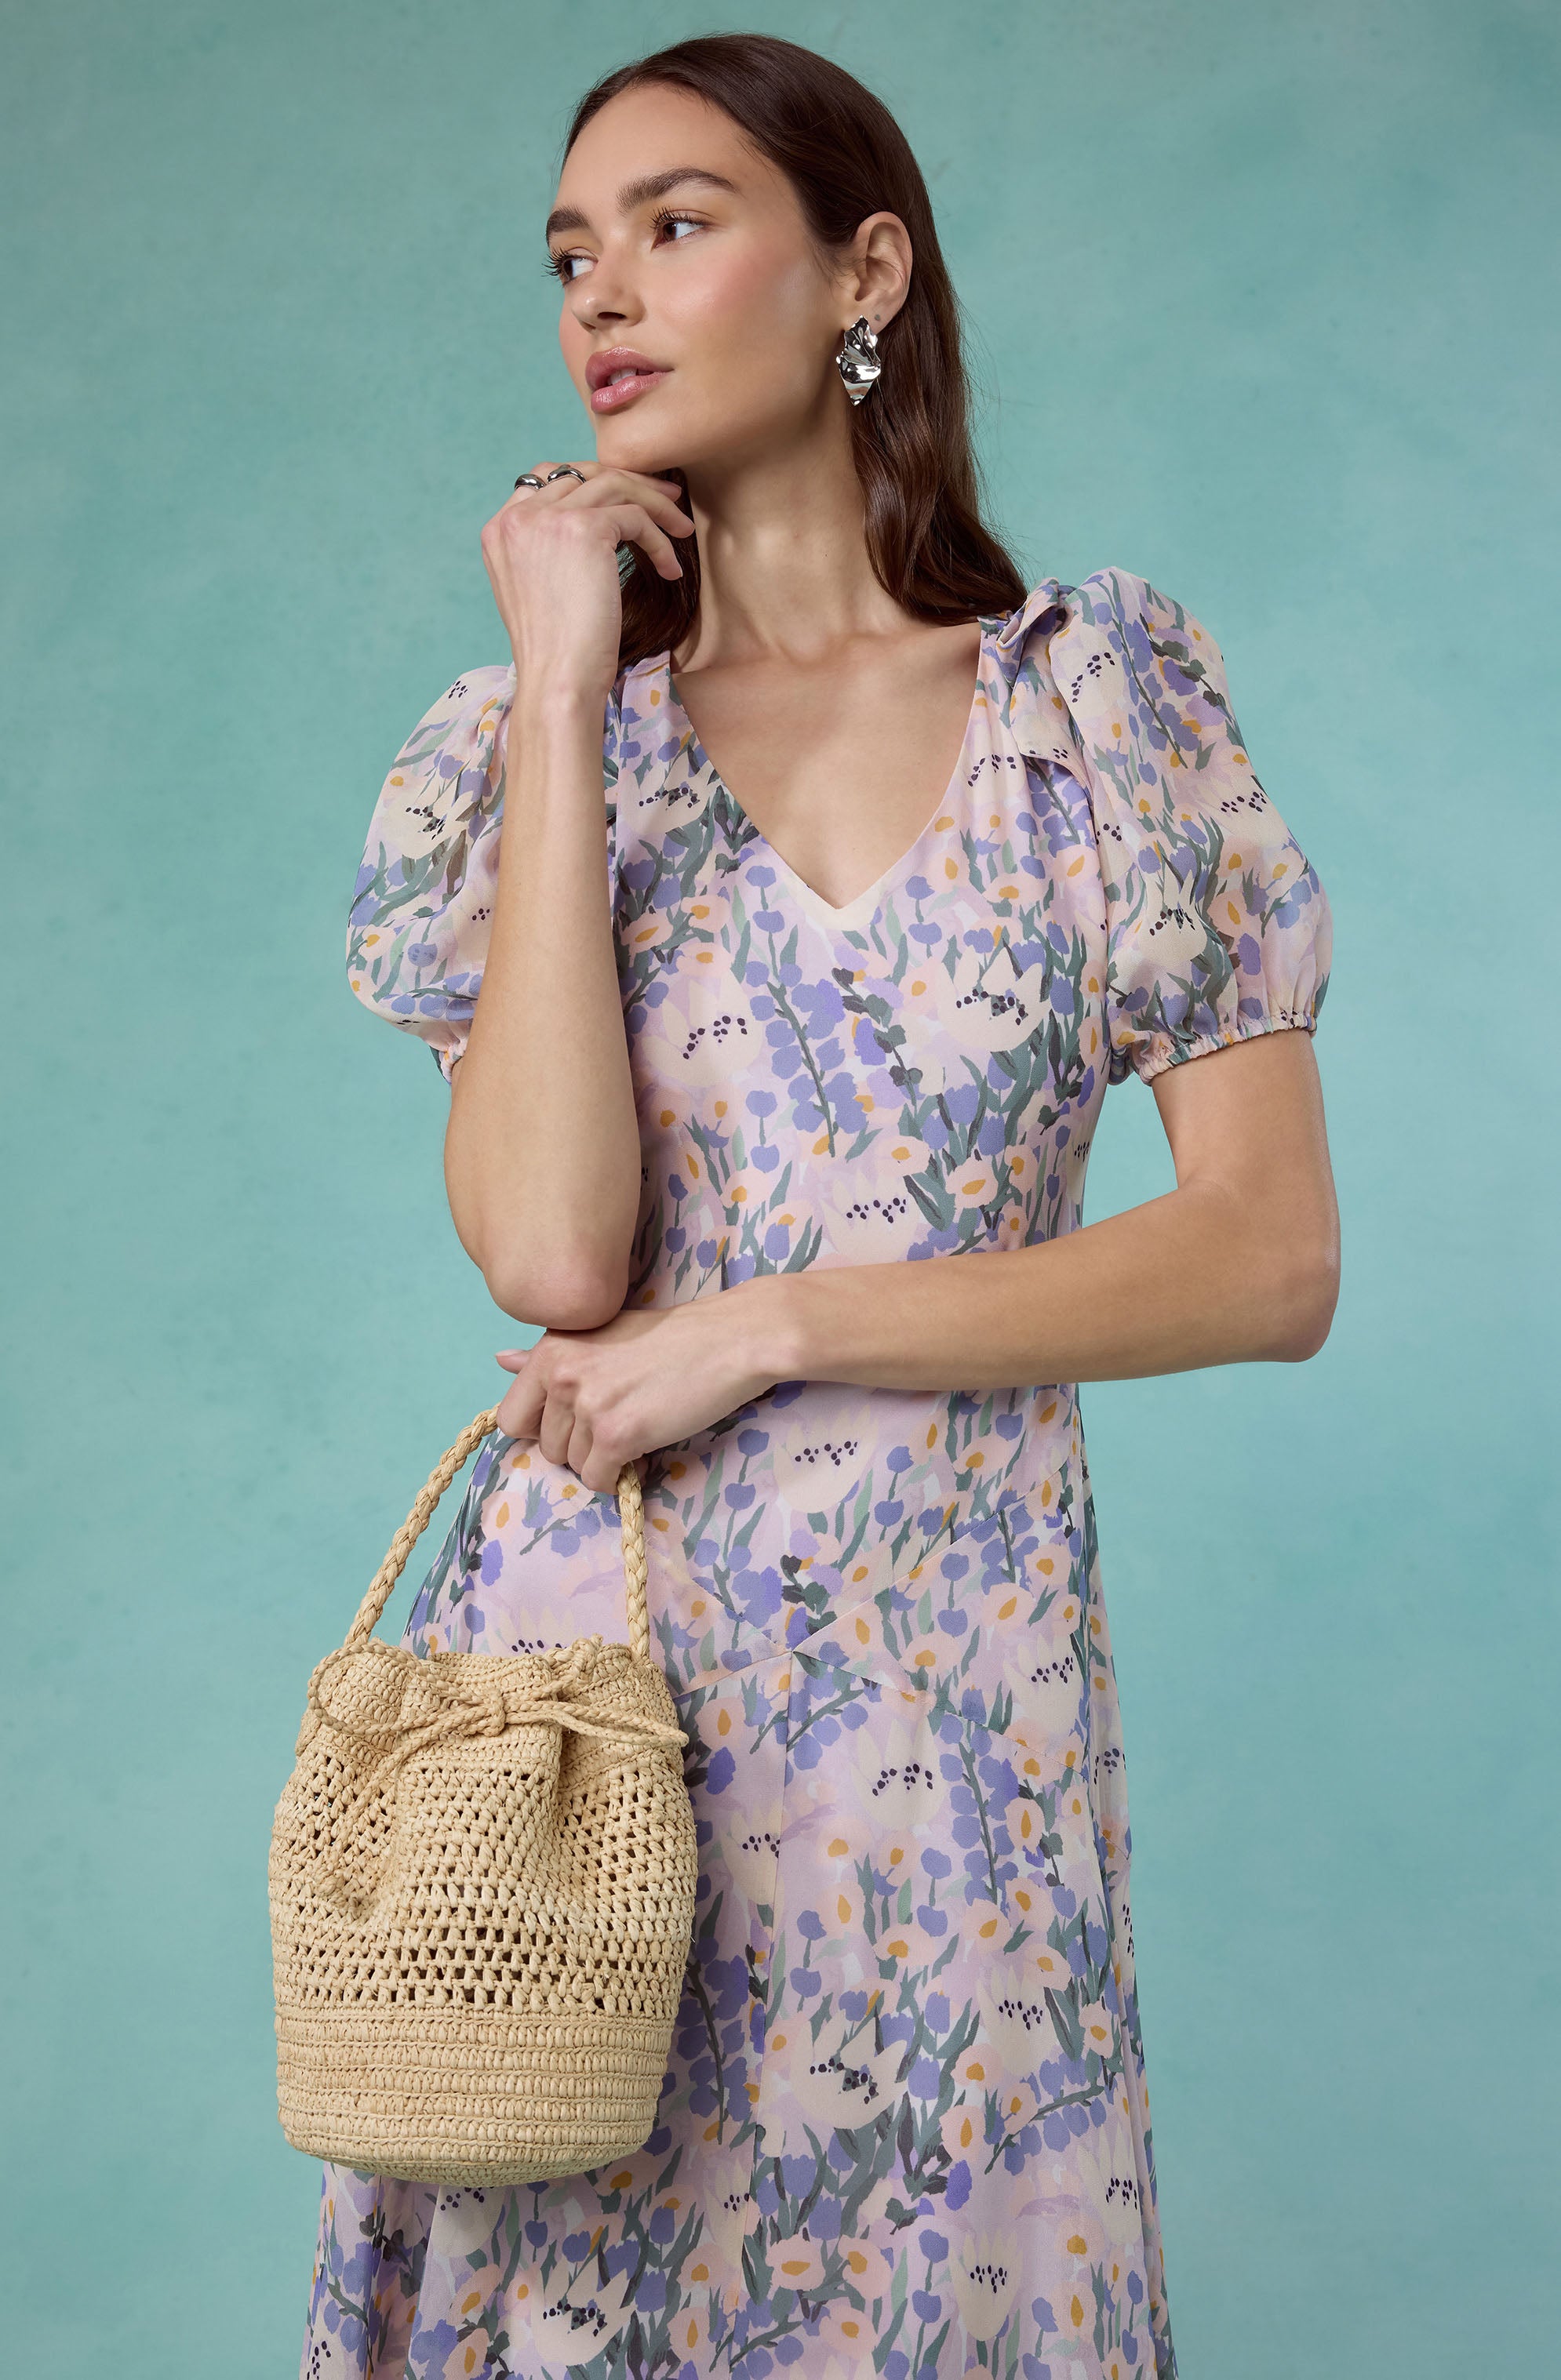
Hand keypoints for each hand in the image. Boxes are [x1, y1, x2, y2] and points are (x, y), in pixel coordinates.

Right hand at [481, 461, 693, 702]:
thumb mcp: (538, 588)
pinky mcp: (582, 528)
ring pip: (614, 485)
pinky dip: (660, 540)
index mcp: (500, 529)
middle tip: (668, 498)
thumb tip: (594, 521)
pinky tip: (670, 570)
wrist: (558, 681)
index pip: (547, 479)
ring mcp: (546, 519)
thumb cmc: (557, 650)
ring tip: (681, 530)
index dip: (592, 482)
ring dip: (655, 506)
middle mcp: (517, 517)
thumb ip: (547, 547)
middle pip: (582, 473)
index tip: (627, 498)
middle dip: (630, 482)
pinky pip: (635, 516)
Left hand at [492, 1286, 786, 1493]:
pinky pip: (597, 1480)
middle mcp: (560, 1376)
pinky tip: (643, 1448)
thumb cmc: (669, 1337)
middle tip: (616, 1422)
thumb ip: (550, 1356)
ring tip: (636, 1428)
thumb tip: (499, 1360)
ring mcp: (588, 1407)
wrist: (728, 1340)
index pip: (511, 1417)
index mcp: (550, 1351)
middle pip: (545, 1447)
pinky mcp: (617, 1435)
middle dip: (578, 1445)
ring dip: (602, 1459)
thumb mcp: (600, 1334)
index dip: (542, 1428)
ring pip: (574, 1465)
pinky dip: (618, 1476)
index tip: (577, 1421)